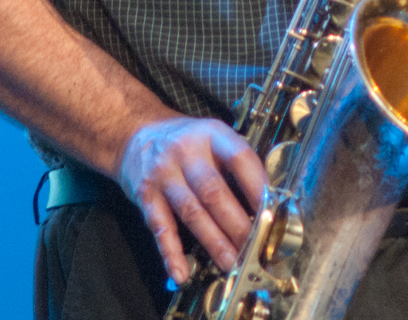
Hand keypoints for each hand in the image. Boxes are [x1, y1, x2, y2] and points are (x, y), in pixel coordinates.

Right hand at [119, 116, 267, 285]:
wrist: (135, 133)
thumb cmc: (185, 141)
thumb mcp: (212, 137)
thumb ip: (235, 164)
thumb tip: (265, 203)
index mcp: (211, 134)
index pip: (239, 157)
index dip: (257, 185)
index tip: (271, 211)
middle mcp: (186, 152)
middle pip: (214, 191)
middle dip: (237, 225)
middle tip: (254, 248)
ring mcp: (164, 174)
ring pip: (192, 212)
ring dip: (214, 242)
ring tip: (231, 263)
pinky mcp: (145, 195)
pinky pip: (160, 227)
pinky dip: (171, 253)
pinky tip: (181, 272)